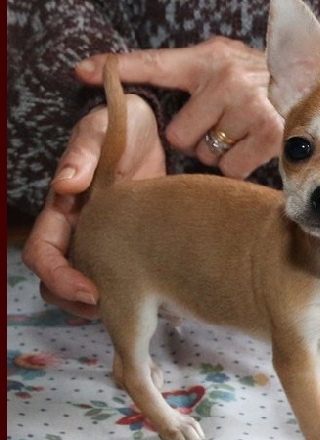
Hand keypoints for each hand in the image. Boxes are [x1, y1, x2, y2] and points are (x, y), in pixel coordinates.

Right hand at [22, 94, 164, 318]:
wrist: (153, 129)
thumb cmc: (122, 125)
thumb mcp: (101, 132)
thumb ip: (83, 156)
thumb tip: (66, 185)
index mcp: (63, 208)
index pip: (43, 253)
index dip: (59, 278)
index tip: (92, 292)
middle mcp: (78, 229)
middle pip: (58, 279)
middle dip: (76, 301)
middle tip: (112, 311)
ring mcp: (103, 238)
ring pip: (87, 282)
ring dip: (102, 304)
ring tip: (133, 314)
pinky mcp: (131, 243)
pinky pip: (122, 275)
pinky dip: (130, 291)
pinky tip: (156, 298)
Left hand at [76, 38, 283, 178]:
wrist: (313, 91)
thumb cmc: (260, 83)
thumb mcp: (224, 64)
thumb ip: (184, 73)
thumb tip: (108, 72)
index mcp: (209, 59)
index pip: (156, 64)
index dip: (119, 69)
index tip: (85, 72)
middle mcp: (227, 78)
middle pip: (180, 134)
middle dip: (197, 139)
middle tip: (222, 126)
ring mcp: (249, 106)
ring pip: (207, 155)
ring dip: (220, 153)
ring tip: (243, 134)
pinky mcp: (268, 134)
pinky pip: (231, 169)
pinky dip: (239, 167)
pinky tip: (255, 148)